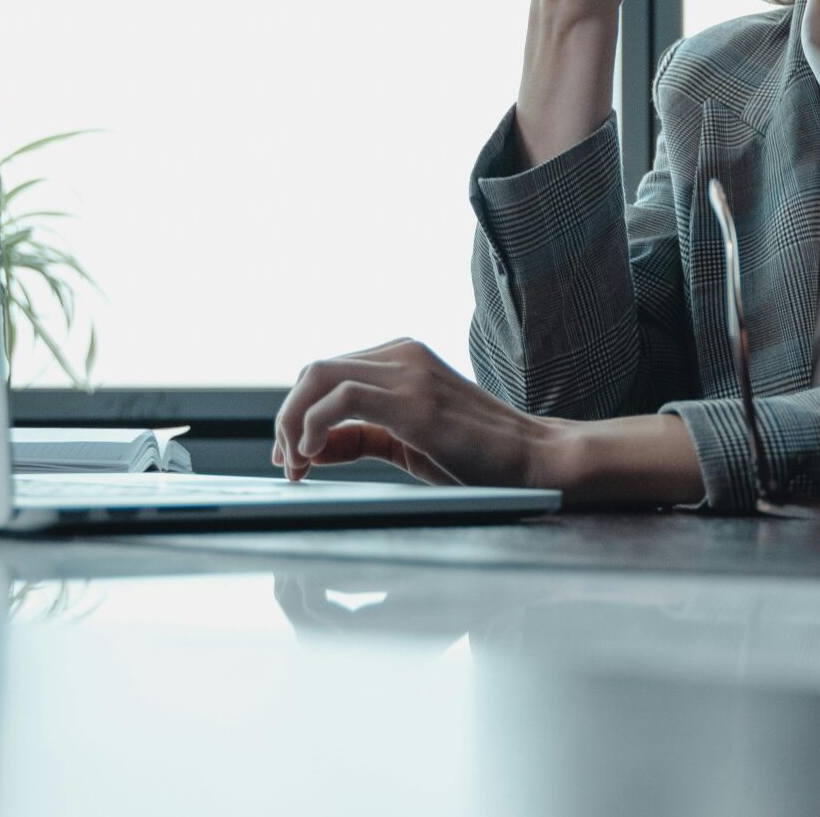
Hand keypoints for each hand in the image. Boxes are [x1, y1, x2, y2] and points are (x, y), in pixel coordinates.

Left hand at [271, 338, 558, 487]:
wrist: (534, 459)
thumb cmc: (478, 456)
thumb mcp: (407, 443)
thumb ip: (363, 438)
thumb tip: (312, 448)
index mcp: (402, 357)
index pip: (326, 372)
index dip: (296, 412)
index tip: (289, 455)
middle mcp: (403, 354)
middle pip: (314, 370)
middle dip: (286, 417)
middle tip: (285, 464)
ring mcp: (409, 372)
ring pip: (318, 376)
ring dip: (292, 422)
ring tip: (294, 464)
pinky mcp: (414, 400)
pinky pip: (341, 399)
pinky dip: (313, 425)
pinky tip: (313, 455)